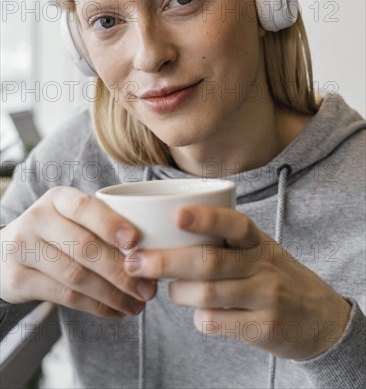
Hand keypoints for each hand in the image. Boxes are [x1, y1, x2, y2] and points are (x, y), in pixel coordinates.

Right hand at [0, 187, 156, 316]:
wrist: (5, 252)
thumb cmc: (57, 233)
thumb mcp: (73, 218)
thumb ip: (103, 225)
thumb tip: (150, 252)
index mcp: (57, 198)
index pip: (85, 207)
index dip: (111, 224)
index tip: (136, 241)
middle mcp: (37, 219)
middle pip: (85, 247)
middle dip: (121, 271)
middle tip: (149, 288)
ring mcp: (24, 249)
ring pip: (76, 276)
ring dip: (113, 294)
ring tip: (137, 304)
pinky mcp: (17, 279)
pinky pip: (65, 296)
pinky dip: (96, 306)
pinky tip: (115, 310)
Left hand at [125, 205, 350, 359]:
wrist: (321, 317)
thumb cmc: (274, 276)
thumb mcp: (259, 250)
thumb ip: (224, 243)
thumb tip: (167, 235)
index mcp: (257, 241)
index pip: (233, 223)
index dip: (205, 219)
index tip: (176, 216)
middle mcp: (262, 266)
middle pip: (208, 262)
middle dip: (165, 262)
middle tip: (134, 262)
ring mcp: (266, 297)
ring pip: (207, 294)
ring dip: (178, 293)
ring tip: (170, 292)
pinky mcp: (265, 327)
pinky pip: (217, 322)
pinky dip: (200, 318)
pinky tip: (202, 313)